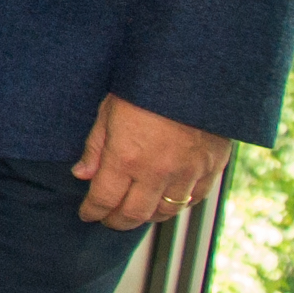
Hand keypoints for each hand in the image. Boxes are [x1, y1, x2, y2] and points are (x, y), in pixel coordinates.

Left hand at [72, 93, 233, 230]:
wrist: (194, 72)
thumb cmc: (146, 85)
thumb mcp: (109, 110)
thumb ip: (95, 147)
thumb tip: (82, 175)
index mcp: (126, 157)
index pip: (104, 199)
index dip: (93, 211)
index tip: (87, 214)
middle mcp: (157, 171)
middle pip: (134, 213)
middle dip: (117, 221)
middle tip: (108, 219)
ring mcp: (188, 172)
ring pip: (165, 211)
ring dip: (147, 216)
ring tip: (135, 212)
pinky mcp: (212, 167)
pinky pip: (193, 199)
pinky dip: (178, 205)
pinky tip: (167, 201)